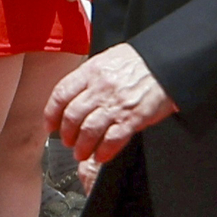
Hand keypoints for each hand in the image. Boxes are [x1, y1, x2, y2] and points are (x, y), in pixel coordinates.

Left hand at [47, 43, 173, 161]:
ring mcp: (117, 103)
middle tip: (68, 142)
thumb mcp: (107, 60)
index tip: (50, 125)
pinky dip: (103, 151)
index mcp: (91, 71)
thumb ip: (89, 78)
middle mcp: (101, 87)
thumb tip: (73, 97)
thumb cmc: (139, 62)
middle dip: (66, 134)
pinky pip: (112, 139)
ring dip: (82, 146)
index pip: (61, 94)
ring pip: (89, 131)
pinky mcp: (134, 117)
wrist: (166, 62)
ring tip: (82, 153)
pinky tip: (100, 155)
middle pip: (72, 116)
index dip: (51, 113)